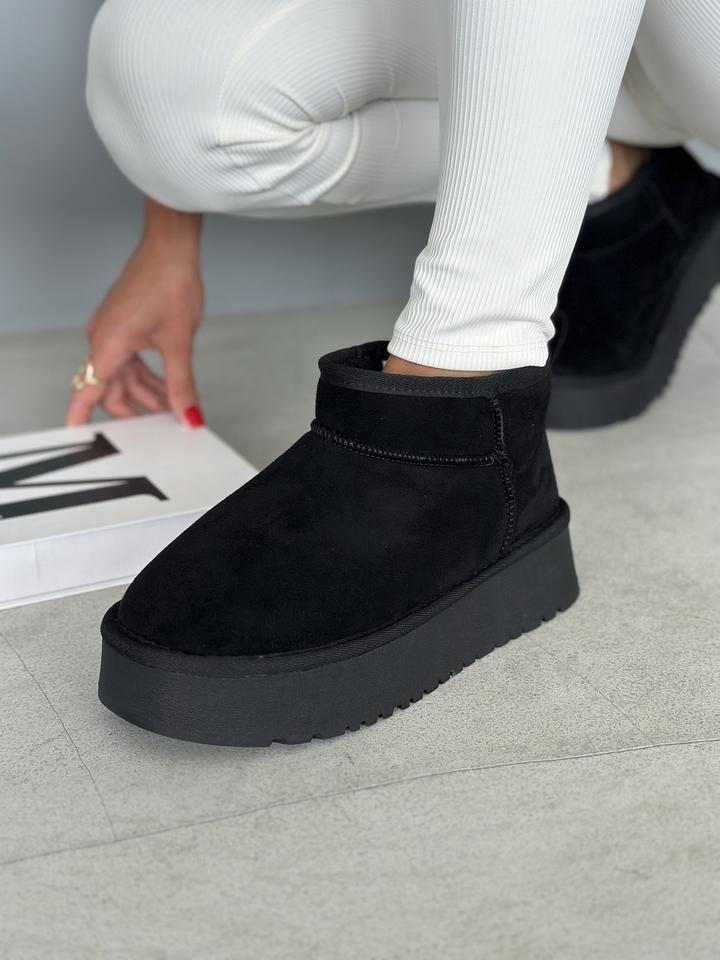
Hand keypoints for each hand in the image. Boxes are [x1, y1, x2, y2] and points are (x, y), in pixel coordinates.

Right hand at [65, 204, 204, 426]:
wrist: (171, 247)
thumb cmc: (169, 281)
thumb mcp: (178, 341)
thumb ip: (181, 384)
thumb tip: (187, 414)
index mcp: (108, 344)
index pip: (87, 392)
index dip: (80, 418)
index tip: (76, 439)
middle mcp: (103, 338)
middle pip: (109, 388)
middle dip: (133, 408)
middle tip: (160, 425)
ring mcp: (111, 330)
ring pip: (122, 375)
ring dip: (145, 392)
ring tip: (172, 406)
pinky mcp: (123, 324)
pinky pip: (128, 359)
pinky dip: (146, 375)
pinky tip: (168, 385)